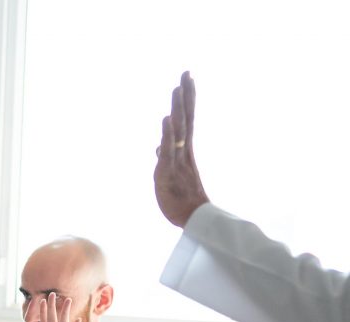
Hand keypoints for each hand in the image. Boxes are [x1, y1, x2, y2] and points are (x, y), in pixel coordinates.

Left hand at [154, 71, 209, 227]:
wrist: (193, 218)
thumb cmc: (181, 198)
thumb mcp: (169, 174)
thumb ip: (165, 157)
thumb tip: (158, 146)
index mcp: (184, 151)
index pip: (186, 120)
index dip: (187, 100)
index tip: (187, 79)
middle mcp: (184, 151)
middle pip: (186, 118)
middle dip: (185, 95)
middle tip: (186, 72)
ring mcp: (179, 160)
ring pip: (179, 129)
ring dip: (178, 108)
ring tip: (178, 87)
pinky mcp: (170, 172)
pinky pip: (170, 150)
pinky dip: (169, 134)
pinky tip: (167, 118)